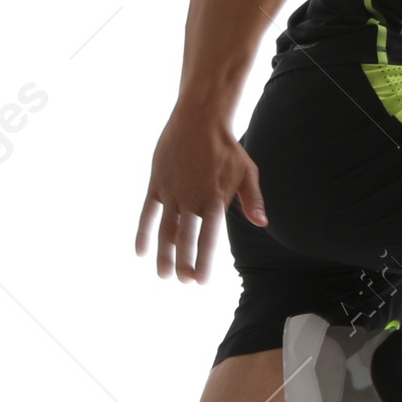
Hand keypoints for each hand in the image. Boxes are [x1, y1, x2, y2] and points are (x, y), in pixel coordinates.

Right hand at [134, 101, 266, 283]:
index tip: (200, 281)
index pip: (209, 238)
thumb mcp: (247, 171)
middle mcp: (191, 198)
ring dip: (163, 254)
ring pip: (165, 230)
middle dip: (183, 263)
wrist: (199, 119)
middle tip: (183, 282)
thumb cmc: (226, 147)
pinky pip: (147, 212)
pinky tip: (140, 252)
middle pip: (185, 238)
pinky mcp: (157, 183)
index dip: (203, 261)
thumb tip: (261, 223)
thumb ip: (253, 199)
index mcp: (215, 199)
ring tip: (163, 276)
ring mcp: (172, 192)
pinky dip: (143, 232)